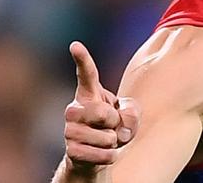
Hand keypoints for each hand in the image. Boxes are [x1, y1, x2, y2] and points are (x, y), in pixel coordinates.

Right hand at [63, 41, 139, 173]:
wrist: (96, 157)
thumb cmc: (114, 128)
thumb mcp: (131, 115)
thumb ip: (132, 113)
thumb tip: (119, 129)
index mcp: (90, 94)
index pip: (87, 74)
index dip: (82, 59)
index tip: (75, 45)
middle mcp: (74, 109)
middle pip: (101, 113)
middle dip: (114, 122)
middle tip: (110, 126)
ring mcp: (70, 130)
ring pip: (105, 137)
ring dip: (113, 142)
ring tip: (106, 141)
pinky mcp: (71, 151)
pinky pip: (102, 155)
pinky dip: (110, 156)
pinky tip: (103, 154)